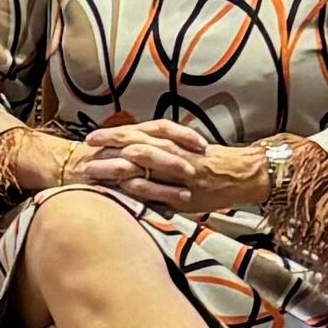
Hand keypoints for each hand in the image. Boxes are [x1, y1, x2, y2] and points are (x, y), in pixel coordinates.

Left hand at [72, 121, 283, 219]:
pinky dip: (140, 190)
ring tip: (93, 170)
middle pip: (135, 145)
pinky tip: (122, 190)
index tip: (91, 137)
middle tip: (86, 149)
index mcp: (171, 140)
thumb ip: (160, 149)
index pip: (137, 133)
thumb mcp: (184, 148)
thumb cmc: (211, 161)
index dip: (113, 135)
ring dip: (115, 168)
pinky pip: (159, 191)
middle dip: (108, 147)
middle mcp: (172, 152)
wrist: (241, 174)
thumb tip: (132, 150)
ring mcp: (177, 173)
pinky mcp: (183, 194)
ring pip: (142, 167)